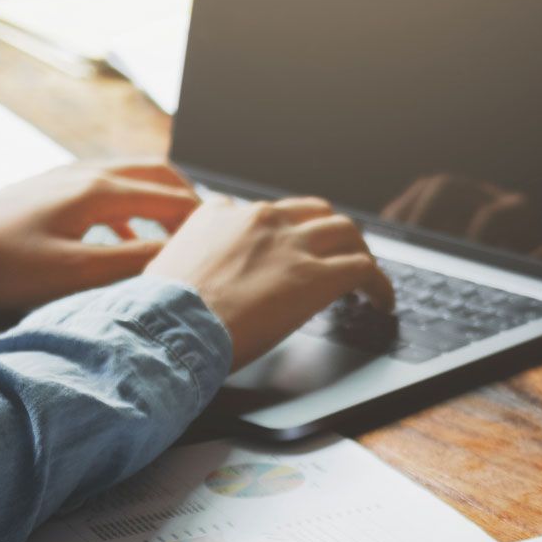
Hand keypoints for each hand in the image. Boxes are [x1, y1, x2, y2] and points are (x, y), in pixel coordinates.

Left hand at [0, 160, 200, 312]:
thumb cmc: (3, 267)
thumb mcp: (78, 275)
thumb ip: (136, 263)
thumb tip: (183, 259)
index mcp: (99, 191)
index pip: (172, 196)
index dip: (205, 220)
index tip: (226, 242)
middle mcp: (86, 173)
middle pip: (156, 173)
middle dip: (189, 200)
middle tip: (210, 232)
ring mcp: (64, 177)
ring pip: (130, 177)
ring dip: (159, 202)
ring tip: (176, 236)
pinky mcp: (48, 189)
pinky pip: (105, 188)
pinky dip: (130, 209)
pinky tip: (124, 242)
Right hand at [147, 196, 393, 368]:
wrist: (168, 328)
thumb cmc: (159, 313)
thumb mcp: (165, 267)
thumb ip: (190, 258)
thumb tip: (194, 276)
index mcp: (220, 214)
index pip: (266, 212)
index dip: (285, 232)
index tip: (291, 250)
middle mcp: (259, 219)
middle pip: (314, 212)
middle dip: (330, 234)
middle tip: (339, 257)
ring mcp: (290, 244)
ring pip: (346, 232)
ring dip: (358, 253)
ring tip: (365, 278)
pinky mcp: (316, 275)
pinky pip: (365, 269)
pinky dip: (380, 285)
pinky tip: (382, 302)